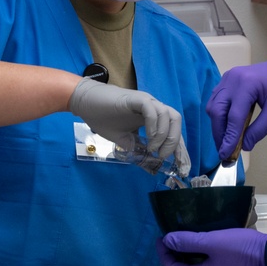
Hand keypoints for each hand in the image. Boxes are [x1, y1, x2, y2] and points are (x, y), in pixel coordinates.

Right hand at [68, 78, 186, 166]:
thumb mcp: (123, 140)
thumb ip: (137, 150)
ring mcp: (146, 101)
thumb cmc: (103, 118)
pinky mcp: (136, 98)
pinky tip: (148, 138)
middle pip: (176, 120)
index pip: (172, 130)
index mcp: (152, 117)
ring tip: (153, 148)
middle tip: (162, 155)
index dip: (179, 147)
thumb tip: (149, 166)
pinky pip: (152, 110)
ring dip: (164, 135)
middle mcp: (153, 107)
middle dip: (174, 141)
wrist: (85, 103)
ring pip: (168, 114)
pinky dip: (154, 125)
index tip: (181, 165)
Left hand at [158, 228, 266, 265]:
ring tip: (188, 245)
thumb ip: (189, 241)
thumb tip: (168, 241)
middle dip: (175, 260)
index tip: (161, 238)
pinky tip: (209, 254)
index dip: (164, 255)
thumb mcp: (213, 241)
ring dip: (190, 263)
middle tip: (172, 242)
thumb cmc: (242, 249)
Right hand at [207, 48, 266, 158]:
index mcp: (247, 83)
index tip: (226, 155)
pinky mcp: (227, 79)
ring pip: (213, 105)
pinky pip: (216, 99)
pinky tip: (227, 126)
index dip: (229, 138)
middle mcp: (233, 78)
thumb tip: (244, 146)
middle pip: (217, 110)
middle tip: (224, 151)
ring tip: (226, 141)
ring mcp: (228, 77)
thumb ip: (259, 130)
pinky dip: (219, 115)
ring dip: (217, 125)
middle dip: (219, 133)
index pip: (233, 116)